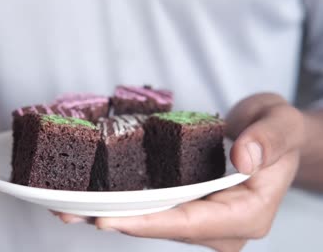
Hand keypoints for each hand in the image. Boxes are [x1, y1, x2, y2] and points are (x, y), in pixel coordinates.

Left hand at [56, 93, 304, 251]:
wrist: (271, 135)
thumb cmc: (277, 131)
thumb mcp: (281, 123)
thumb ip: (270, 139)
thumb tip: (244, 156)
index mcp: (248, 214)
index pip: (191, 222)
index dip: (147, 223)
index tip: (106, 219)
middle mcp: (221, 226)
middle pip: (163, 227)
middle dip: (116, 221)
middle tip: (71, 213)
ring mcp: (202, 220)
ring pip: (152, 222)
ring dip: (111, 216)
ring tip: (70, 209)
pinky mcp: (188, 208)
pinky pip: (153, 209)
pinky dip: (123, 205)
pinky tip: (93, 199)